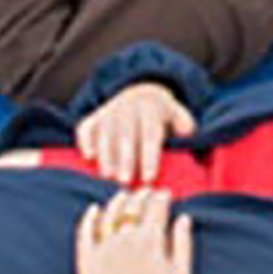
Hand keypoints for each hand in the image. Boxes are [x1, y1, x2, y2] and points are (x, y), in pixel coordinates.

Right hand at [73, 78, 197, 183]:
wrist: (140, 91)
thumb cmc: (161, 114)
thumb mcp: (177, 112)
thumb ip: (184, 122)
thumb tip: (186, 132)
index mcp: (151, 108)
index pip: (150, 134)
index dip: (149, 157)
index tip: (149, 178)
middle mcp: (128, 107)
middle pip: (126, 136)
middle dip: (125, 160)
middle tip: (124, 182)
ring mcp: (109, 111)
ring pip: (106, 134)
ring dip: (106, 156)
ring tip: (107, 176)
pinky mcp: (95, 116)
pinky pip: (86, 127)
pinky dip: (86, 141)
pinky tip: (88, 157)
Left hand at [74, 190, 193, 273]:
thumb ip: (183, 244)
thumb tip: (183, 219)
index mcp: (150, 241)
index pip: (156, 208)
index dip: (162, 197)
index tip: (165, 194)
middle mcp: (124, 239)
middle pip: (133, 206)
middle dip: (143, 195)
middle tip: (148, 192)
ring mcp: (102, 248)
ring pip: (109, 213)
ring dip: (119, 200)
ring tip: (125, 195)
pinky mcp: (86, 260)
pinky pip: (85, 231)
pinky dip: (90, 217)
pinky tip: (94, 209)